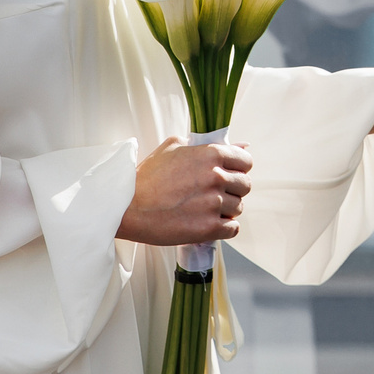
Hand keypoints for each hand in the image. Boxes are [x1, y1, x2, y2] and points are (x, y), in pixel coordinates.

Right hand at [117, 136, 252, 245]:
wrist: (127, 206)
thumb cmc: (147, 177)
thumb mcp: (173, 147)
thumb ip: (208, 144)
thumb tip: (241, 146)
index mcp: (211, 154)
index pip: (246, 161)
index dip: (238, 168)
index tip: (229, 174)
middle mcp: (216, 177)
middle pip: (245, 185)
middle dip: (233, 190)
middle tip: (214, 194)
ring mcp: (214, 203)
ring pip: (239, 208)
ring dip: (226, 210)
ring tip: (205, 209)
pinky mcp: (209, 227)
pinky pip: (233, 228)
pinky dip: (224, 228)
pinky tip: (209, 223)